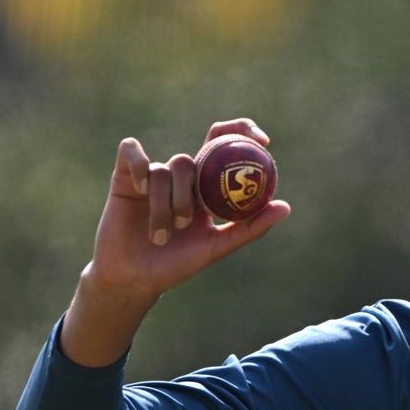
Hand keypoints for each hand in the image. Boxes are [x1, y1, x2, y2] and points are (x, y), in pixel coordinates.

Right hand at [85, 118, 291, 301]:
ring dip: (166, 204)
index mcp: (205, 187)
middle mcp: (182, 177)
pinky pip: (132, 153)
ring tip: (163, 236)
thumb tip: (285, 207)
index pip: (224, 146)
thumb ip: (251, 228)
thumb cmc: (177, 265)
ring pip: (166, 168)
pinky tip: (140, 189)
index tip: (262, 141)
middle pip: (194, 158)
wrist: (135, 278)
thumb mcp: (218, 247)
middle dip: (192, 189)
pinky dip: (139, 166)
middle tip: (192, 217)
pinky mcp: (124, 176)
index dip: (242, 131)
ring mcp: (153, 175)